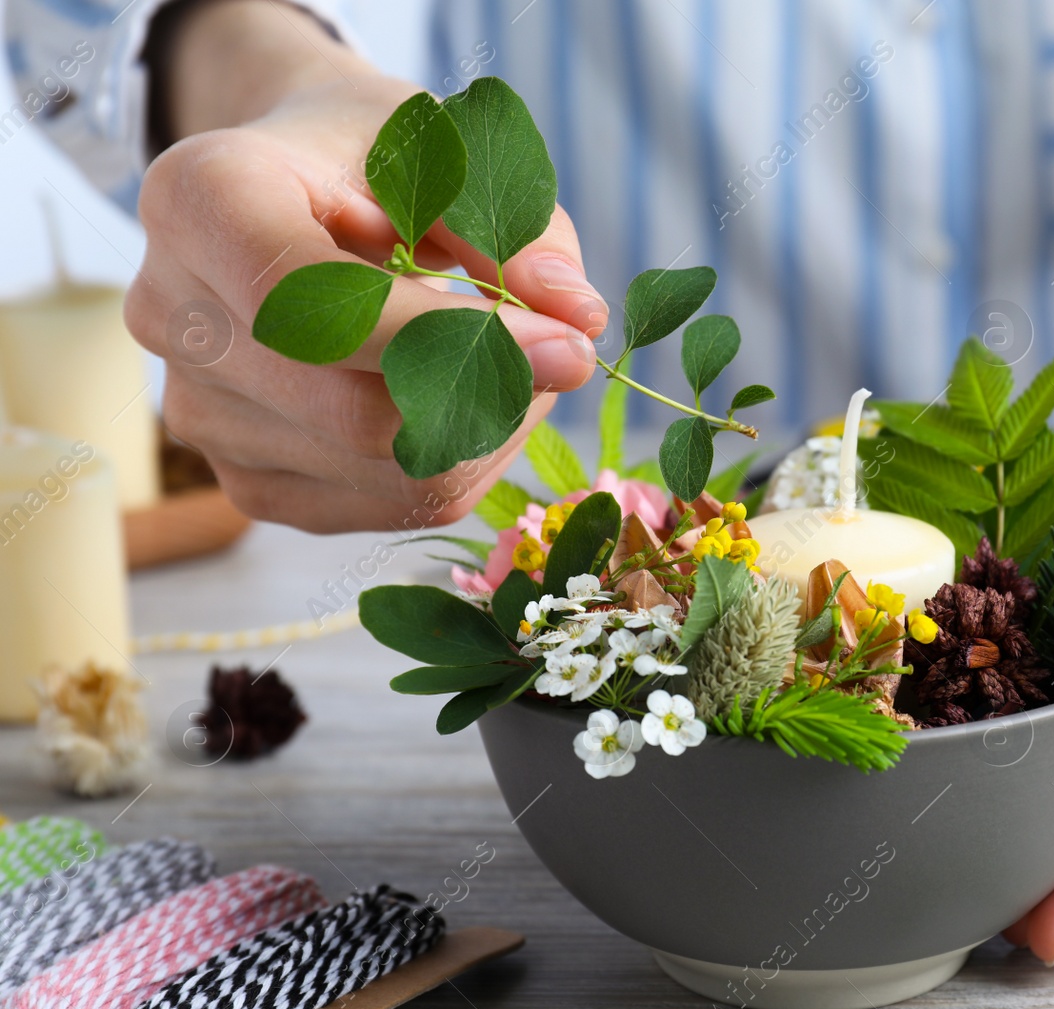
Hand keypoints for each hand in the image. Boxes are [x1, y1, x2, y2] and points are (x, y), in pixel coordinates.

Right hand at [125, 0, 604, 530]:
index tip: (568, 348)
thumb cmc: (382, 158)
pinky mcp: (247, 480)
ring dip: (488, 428)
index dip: (450, 340)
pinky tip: (468, 400)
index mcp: (201, 201)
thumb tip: (579, 319)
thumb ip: (518, 229)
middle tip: (562, 351)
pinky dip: (460, 462)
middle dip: (490, 393)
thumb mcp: (455, 153)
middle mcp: (172, 314)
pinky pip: (385, 507)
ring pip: (385, 473)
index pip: (317, 308)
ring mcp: (199, 410)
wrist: (303, 187)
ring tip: (507, 359)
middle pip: (357, 413)